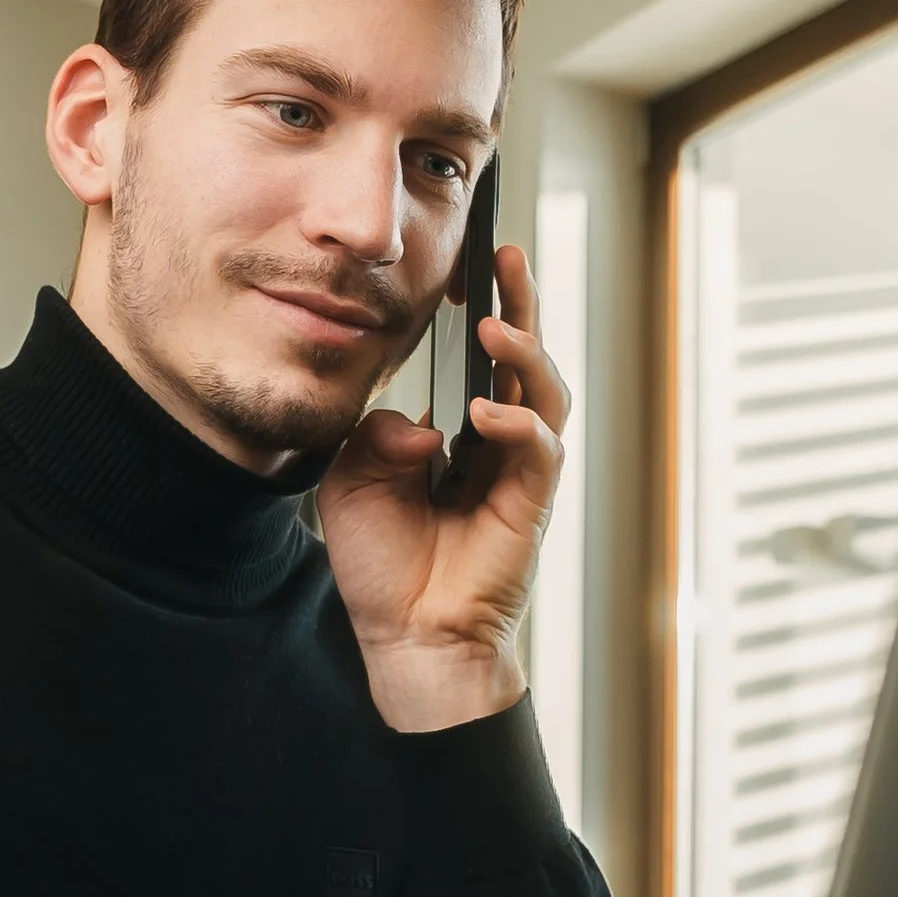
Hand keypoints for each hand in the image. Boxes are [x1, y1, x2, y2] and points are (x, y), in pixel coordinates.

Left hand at [318, 241, 568, 732]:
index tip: (468, 265)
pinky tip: (485, 413)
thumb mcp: (352, 485)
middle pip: (525, 359)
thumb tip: (419, 420)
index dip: (484, 309)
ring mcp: (519, 473)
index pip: (482, 359)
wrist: (405, 639)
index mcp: (461, 434)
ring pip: (545, 393)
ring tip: (496, 325)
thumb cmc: (384, 569)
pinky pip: (539, 450)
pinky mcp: (530, 505)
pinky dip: (517, 424)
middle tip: (506, 257)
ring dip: (525, 353)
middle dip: (522, 303)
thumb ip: (374, 437)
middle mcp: (498, 445)